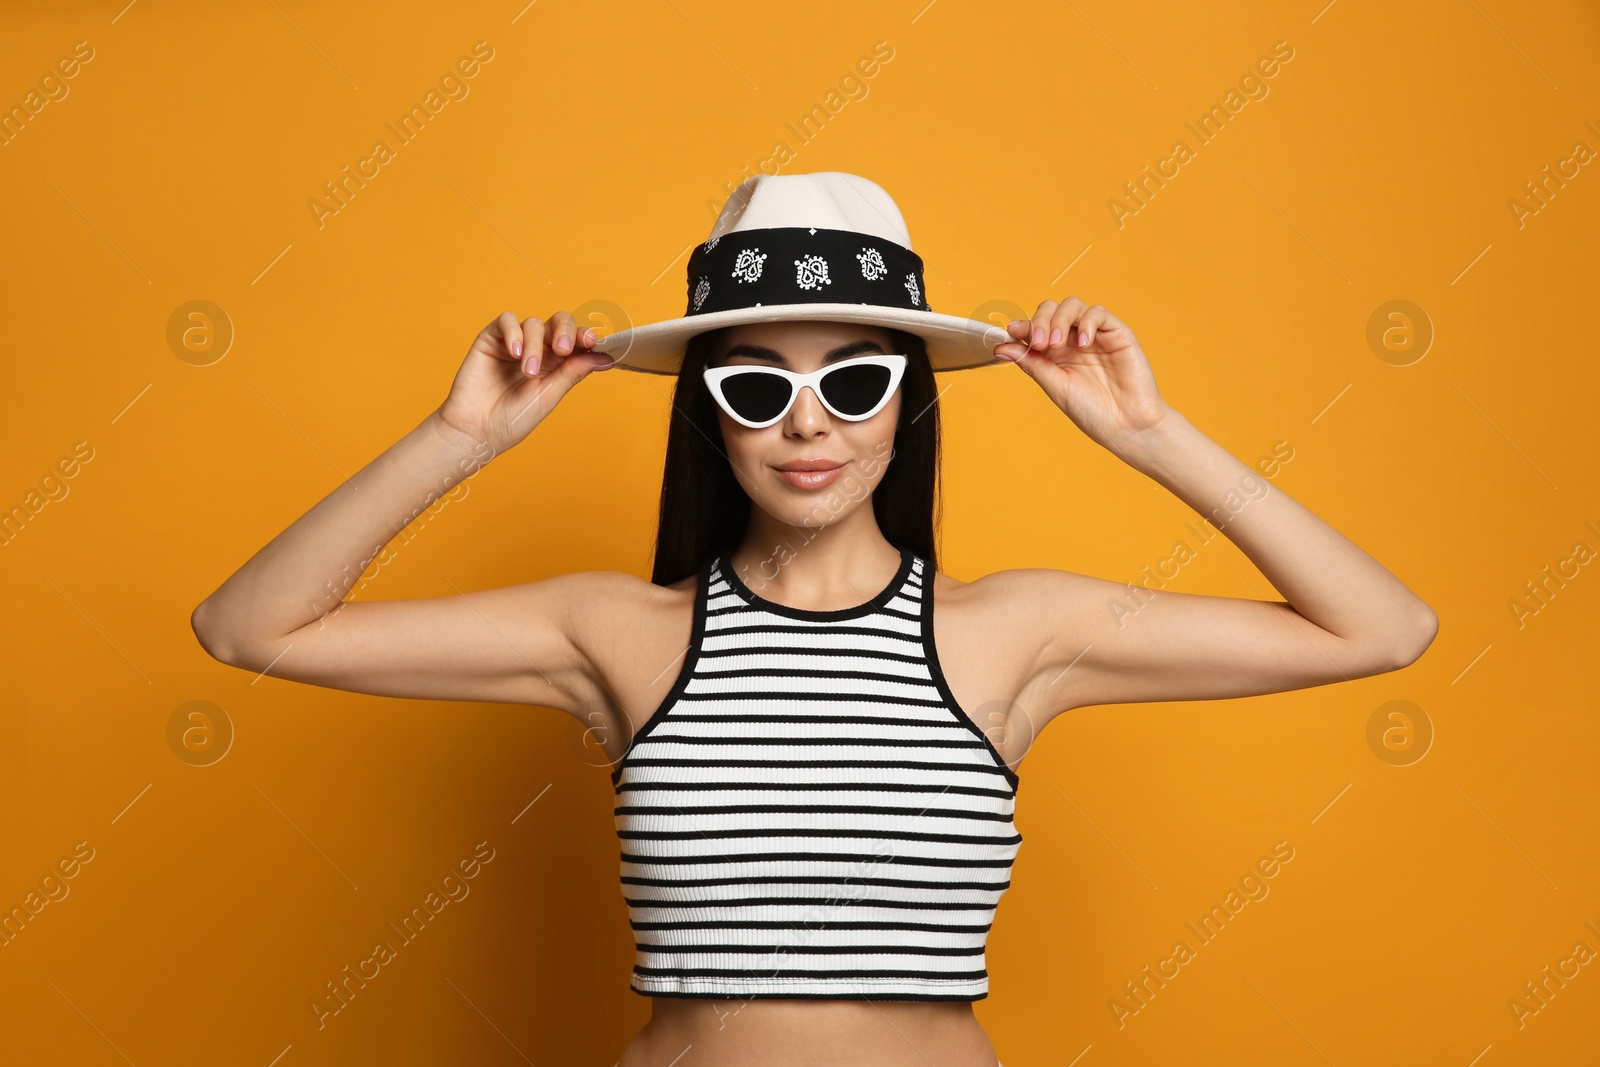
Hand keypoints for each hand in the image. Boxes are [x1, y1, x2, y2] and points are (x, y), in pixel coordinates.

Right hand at [435, 310, 614, 453]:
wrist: (476, 430)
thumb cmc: (512, 419)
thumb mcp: (549, 396)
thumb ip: (573, 372)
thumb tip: (604, 357)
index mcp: (557, 365)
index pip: (576, 341)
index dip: (586, 337)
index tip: (593, 342)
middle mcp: (538, 350)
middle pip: (559, 322)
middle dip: (565, 331)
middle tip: (562, 349)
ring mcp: (514, 343)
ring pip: (534, 323)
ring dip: (534, 345)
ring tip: (528, 372)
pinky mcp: (491, 339)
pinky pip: (506, 320)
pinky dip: (514, 332)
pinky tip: (514, 352)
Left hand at [993, 297, 1169, 455]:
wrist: (1127, 425)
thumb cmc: (1092, 412)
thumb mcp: (1055, 386)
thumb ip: (1030, 363)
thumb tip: (1000, 347)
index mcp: (1055, 354)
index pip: (1035, 328)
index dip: (1022, 326)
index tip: (1011, 331)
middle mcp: (1073, 341)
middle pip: (1051, 310)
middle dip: (1040, 320)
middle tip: (1039, 343)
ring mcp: (1095, 335)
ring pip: (1073, 305)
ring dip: (1059, 320)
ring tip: (1057, 344)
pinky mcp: (1117, 333)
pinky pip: (1099, 313)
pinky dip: (1087, 322)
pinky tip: (1083, 344)